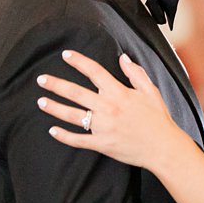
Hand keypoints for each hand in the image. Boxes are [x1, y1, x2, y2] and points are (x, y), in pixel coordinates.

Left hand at [40, 51, 188, 168]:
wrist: (163, 147)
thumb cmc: (158, 118)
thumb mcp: (150, 91)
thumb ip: (135, 73)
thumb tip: (123, 57)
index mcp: (118, 92)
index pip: (94, 72)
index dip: (79, 61)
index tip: (65, 55)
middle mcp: (107, 108)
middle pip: (76, 93)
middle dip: (56, 85)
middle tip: (41, 80)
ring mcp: (103, 127)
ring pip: (72, 115)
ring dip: (55, 108)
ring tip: (40, 102)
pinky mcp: (101, 144)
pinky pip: (78, 140)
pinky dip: (64, 136)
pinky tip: (52, 130)